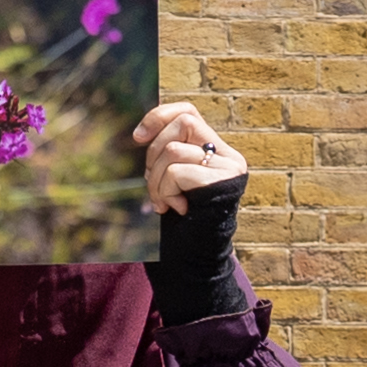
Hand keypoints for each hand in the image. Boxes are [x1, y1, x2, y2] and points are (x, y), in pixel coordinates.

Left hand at [135, 98, 246, 213]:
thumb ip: (166, 155)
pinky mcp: (224, 181)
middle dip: (154, 153)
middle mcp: (229, 155)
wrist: (196, 254)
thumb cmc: (180, 218)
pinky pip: (177, 172)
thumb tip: (140, 134)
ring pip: (174, 150)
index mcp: (216, 150)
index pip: (188, 112)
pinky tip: (175, 208)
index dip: (159, 116)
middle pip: (182, 124)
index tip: (137, 137)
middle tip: (152, 182)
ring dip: (156, 179)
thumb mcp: (170, 179)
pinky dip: (165, 191)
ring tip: (162, 201)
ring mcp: (230, 167)